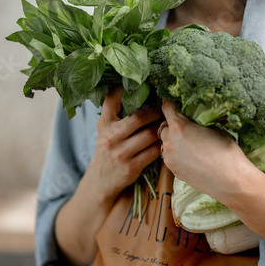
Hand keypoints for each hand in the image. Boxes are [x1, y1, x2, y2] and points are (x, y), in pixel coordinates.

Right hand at [88, 86, 161, 201]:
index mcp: (104, 124)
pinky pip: (154, 151)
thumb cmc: (108, 150)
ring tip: (163, 128)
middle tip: (161, 111)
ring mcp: (121, 153)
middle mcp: (110, 137)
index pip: (112, 99)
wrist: (101, 180)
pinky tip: (161, 143)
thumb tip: (138, 91)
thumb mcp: (106, 129)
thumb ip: (117, 113)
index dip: (126, 89)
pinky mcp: (132, 167)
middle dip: (155, 113)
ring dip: (160, 130)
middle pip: (139, 117)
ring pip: (150, 134)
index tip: (142, 86)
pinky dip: (160, 146)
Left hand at [158, 99, 247, 200]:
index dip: (170, 103)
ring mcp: (170, 158)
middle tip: (185, 126)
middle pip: (163, 127)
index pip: (166, 107)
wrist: (231, 181)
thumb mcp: (216, 129)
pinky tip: (191, 157)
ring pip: (165, 143)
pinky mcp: (173, 171)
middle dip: (172, 125)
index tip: (174, 103)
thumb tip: (198, 120)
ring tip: (189, 143)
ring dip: (173, 141)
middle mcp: (170, 142)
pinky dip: (176, 154)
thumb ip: (200, 123)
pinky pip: (170, 157)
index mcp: (180, 127)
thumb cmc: (227, 153)